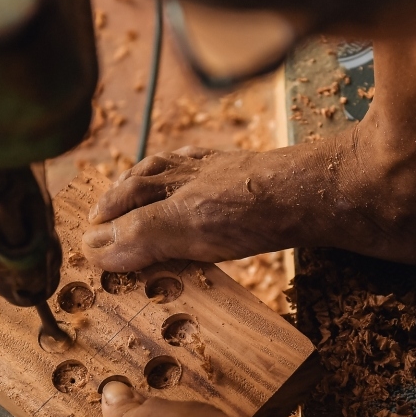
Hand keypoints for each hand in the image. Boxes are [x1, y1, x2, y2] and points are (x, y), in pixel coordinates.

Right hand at [82, 145, 290, 270]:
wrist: (325, 192)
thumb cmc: (261, 208)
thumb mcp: (190, 226)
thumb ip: (142, 234)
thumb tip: (92, 245)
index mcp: (178, 184)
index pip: (132, 194)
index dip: (109, 213)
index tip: (90, 231)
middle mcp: (199, 173)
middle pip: (151, 178)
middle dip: (124, 194)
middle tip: (103, 212)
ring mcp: (228, 173)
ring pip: (181, 171)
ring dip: (155, 180)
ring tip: (140, 188)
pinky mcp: (257, 178)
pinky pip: (217, 172)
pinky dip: (197, 175)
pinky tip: (199, 180)